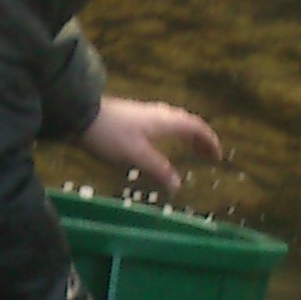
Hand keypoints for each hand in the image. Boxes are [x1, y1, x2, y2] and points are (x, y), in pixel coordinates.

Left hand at [77, 97, 222, 196]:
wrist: (82, 114)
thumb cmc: (112, 135)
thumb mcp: (137, 156)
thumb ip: (159, 170)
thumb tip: (177, 186)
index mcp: (165, 121)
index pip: (196, 127)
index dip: (209, 140)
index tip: (218, 156)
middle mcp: (159, 114)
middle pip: (187, 123)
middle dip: (200, 139)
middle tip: (208, 156)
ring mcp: (145, 113)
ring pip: (174, 122)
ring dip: (187, 136)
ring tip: (190, 151)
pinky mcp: (134, 117)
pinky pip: (163, 124)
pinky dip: (172, 134)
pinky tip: (163, 145)